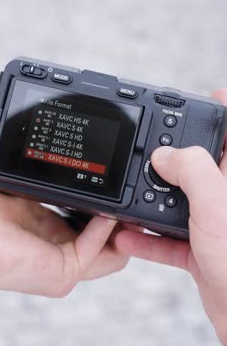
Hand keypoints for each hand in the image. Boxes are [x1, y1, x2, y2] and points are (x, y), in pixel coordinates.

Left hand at [0, 153, 128, 296]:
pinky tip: (105, 206)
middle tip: (129, 191)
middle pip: (108, 240)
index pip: (88, 223)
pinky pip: (100, 248)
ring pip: (113, 251)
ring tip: (125, 199)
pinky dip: (107, 225)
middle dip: (124, 218)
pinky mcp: (64, 272)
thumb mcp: (15, 178)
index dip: (105, 206)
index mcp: (47, 229)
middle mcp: (57, 248)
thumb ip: (35, 159)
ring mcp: (63, 265)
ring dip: (124, 225)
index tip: (115, 183)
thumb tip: (46, 129)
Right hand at [115, 89, 226, 345]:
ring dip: (153, 202)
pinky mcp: (204, 250)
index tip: (209, 95)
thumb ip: (190, 168)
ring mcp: (217, 224)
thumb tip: (164, 155)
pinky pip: (171, 238)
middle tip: (150, 148)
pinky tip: (128, 237)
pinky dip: (149, 239)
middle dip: (175, 158)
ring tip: (129, 195)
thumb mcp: (215, 203)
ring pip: (182, 202)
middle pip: (203, 165)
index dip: (225, 108)